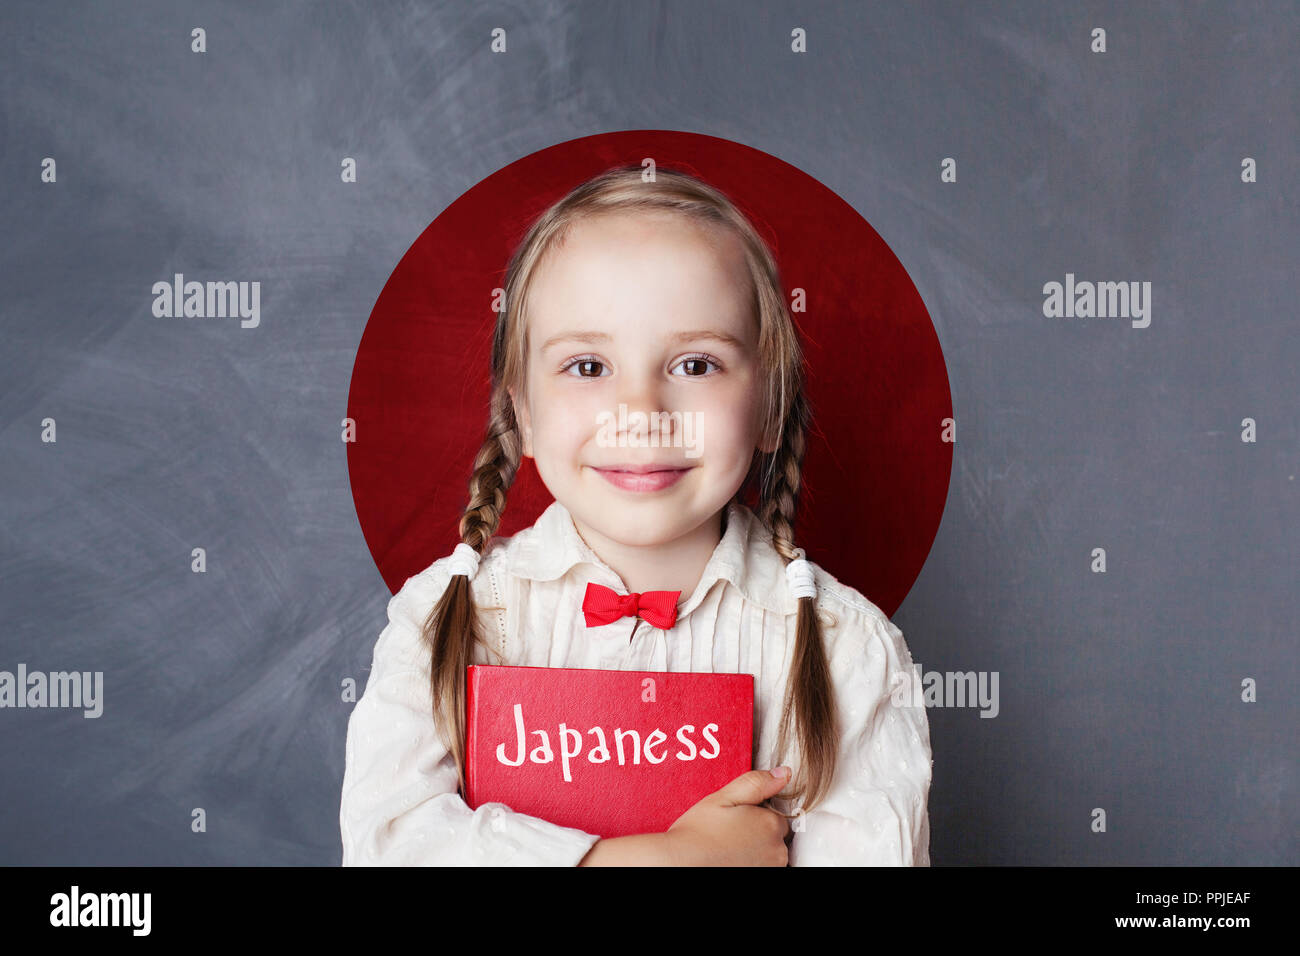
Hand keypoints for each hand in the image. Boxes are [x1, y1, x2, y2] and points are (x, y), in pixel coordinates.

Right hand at [663, 767, 792, 865]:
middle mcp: (776, 851)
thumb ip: (756, 783)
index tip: (736, 818)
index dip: (755, 815)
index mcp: (770, 824)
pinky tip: (730, 859)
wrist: (678, 864)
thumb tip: (782, 773)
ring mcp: (768, 869)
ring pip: (768, 855)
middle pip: (774, 837)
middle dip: (757, 833)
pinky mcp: (760, 878)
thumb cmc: (696, 834)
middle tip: (729, 832)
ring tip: (727, 847)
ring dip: (754, 850)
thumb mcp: (723, 797)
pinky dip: (749, 863)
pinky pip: (760, 867)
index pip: (776, 816)